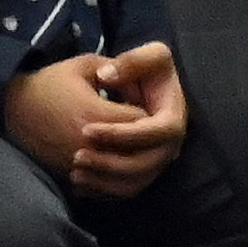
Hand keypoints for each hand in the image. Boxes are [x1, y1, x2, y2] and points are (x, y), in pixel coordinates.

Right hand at [3, 57, 146, 187]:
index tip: (136, 103)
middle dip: (140, 136)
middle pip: (137, 149)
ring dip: (128, 158)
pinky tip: (110, 159)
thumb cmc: (50, 83)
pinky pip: (104, 187)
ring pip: (124, 173)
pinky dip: (112, 176)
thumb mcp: (84, 66)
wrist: (13, 107)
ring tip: (124, 141)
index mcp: (96, 116)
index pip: (142, 121)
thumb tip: (141, 84)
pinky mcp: (70, 177)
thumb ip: (118, 70)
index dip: (145, 110)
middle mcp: (90, 146)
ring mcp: (79, 166)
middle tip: (136, 123)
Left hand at [71, 40, 191, 193]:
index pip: (152, 132)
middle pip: (145, 164)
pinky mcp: (143, 174)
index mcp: (174, 116)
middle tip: (76, 155)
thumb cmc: (146, 70)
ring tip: (74, 170)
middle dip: (109, 163)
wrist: (144, 90)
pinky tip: (78, 181)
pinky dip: (102, 189)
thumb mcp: (148, 55)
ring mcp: (157, 162)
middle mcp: (170, 145)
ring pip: (134, 183)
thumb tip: (107, 76)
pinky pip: (125, 190)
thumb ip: (131, 62)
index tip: (86, 130)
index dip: (120, 134)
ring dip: (103, 181)